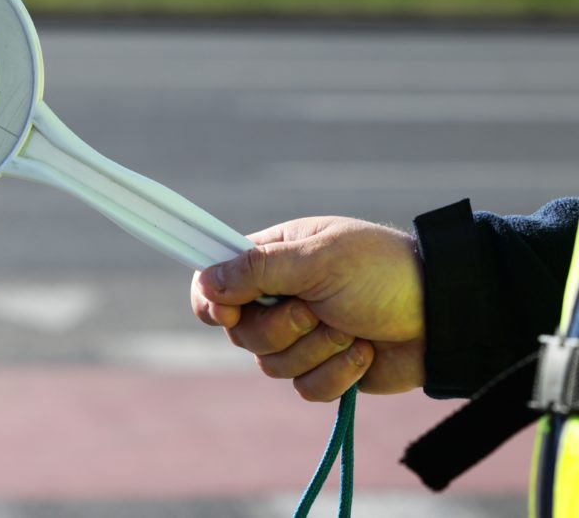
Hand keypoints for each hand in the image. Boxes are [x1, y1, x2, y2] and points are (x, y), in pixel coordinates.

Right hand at [191, 217, 424, 400]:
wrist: (445, 316)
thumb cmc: (383, 272)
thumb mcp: (318, 260)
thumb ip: (257, 270)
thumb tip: (203, 282)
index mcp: (273, 258)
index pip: (216, 281)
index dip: (212, 302)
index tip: (226, 314)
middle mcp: (280, 297)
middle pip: (241, 333)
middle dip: (281, 329)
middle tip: (316, 311)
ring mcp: (301, 336)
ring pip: (272, 365)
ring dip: (316, 350)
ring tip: (351, 328)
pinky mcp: (325, 369)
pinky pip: (305, 389)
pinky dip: (337, 374)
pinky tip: (364, 352)